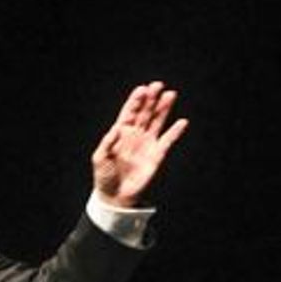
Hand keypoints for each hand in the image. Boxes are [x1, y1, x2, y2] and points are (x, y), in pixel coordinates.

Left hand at [91, 82, 187, 207]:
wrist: (115, 196)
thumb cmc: (104, 177)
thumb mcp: (99, 159)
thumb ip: (106, 143)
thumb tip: (116, 128)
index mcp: (120, 134)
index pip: (129, 113)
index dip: (135, 101)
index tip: (141, 89)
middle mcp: (135, 135)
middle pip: (145, 113)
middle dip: (150, 99)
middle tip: (157, 85)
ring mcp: (147, 143)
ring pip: (157, 121)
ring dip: (163, 108)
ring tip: (170, 94)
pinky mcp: (157, 155)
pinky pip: (168, 140)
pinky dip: (175, 132)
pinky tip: (181, 122)